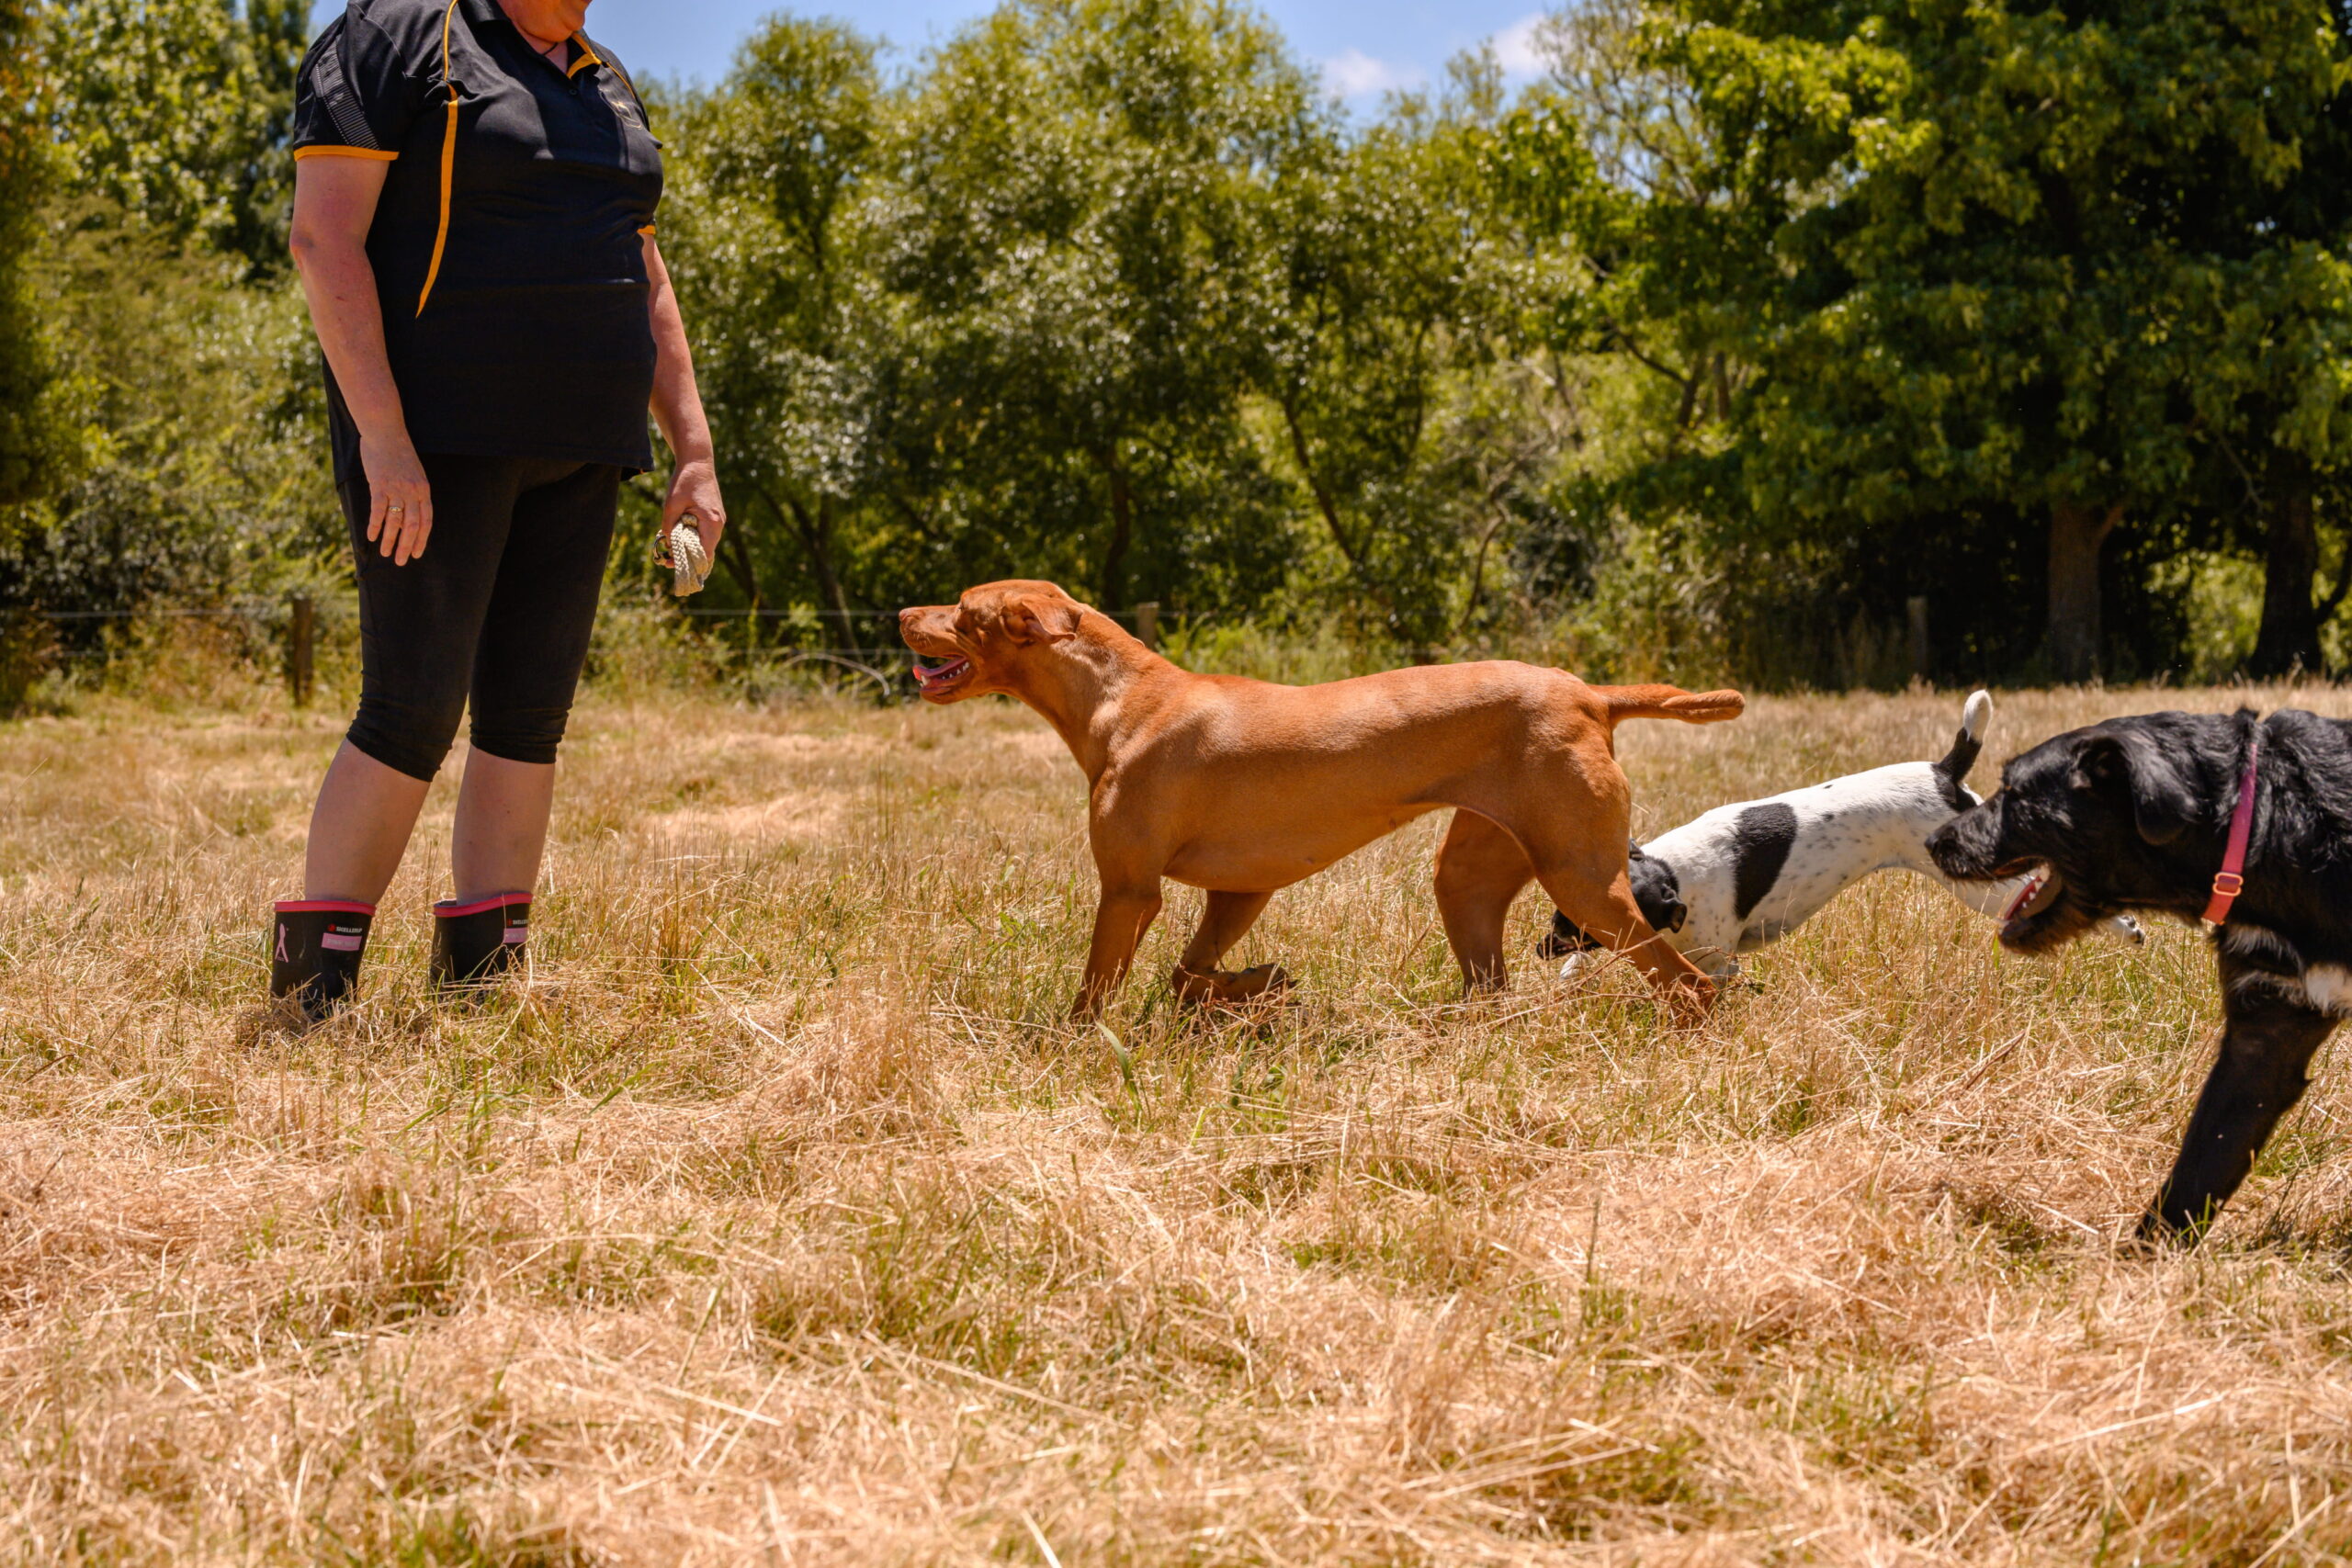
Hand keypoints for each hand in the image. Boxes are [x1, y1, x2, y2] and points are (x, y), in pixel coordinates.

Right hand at [360, 432, 432, 565]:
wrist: (386, 432)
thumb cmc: (399, 453)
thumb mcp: (414, 473)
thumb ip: (413, 493)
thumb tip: (408, 514)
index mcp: (423, 490)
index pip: (426, 521)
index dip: (422, 539)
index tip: (417, 553)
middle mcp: (412, 491)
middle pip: (412, 525)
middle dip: (407, 546)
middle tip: (401, 562)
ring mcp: (396, 489)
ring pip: (395, 521)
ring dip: (390, 540)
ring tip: (386, 554)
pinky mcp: (379, 485)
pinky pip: (378, 510)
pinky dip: (375, 526)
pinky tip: (372, 537)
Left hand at [663, 457, 724, 558]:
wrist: (697, 462)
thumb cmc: (685, 481)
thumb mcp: (671, 504)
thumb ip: (669, 526)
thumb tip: (667, 545)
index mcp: (712, 522)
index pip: (705, 553)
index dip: (690, 563)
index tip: (673, 566)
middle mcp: (718, 524)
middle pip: (705, 551)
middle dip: (687, 558)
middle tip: (667, 561)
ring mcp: (718, 520)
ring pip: (705, 543)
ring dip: (689, 547)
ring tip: (670, 548)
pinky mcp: (714, 516)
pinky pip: (704, 534)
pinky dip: (692, 538)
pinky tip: (678, 536)